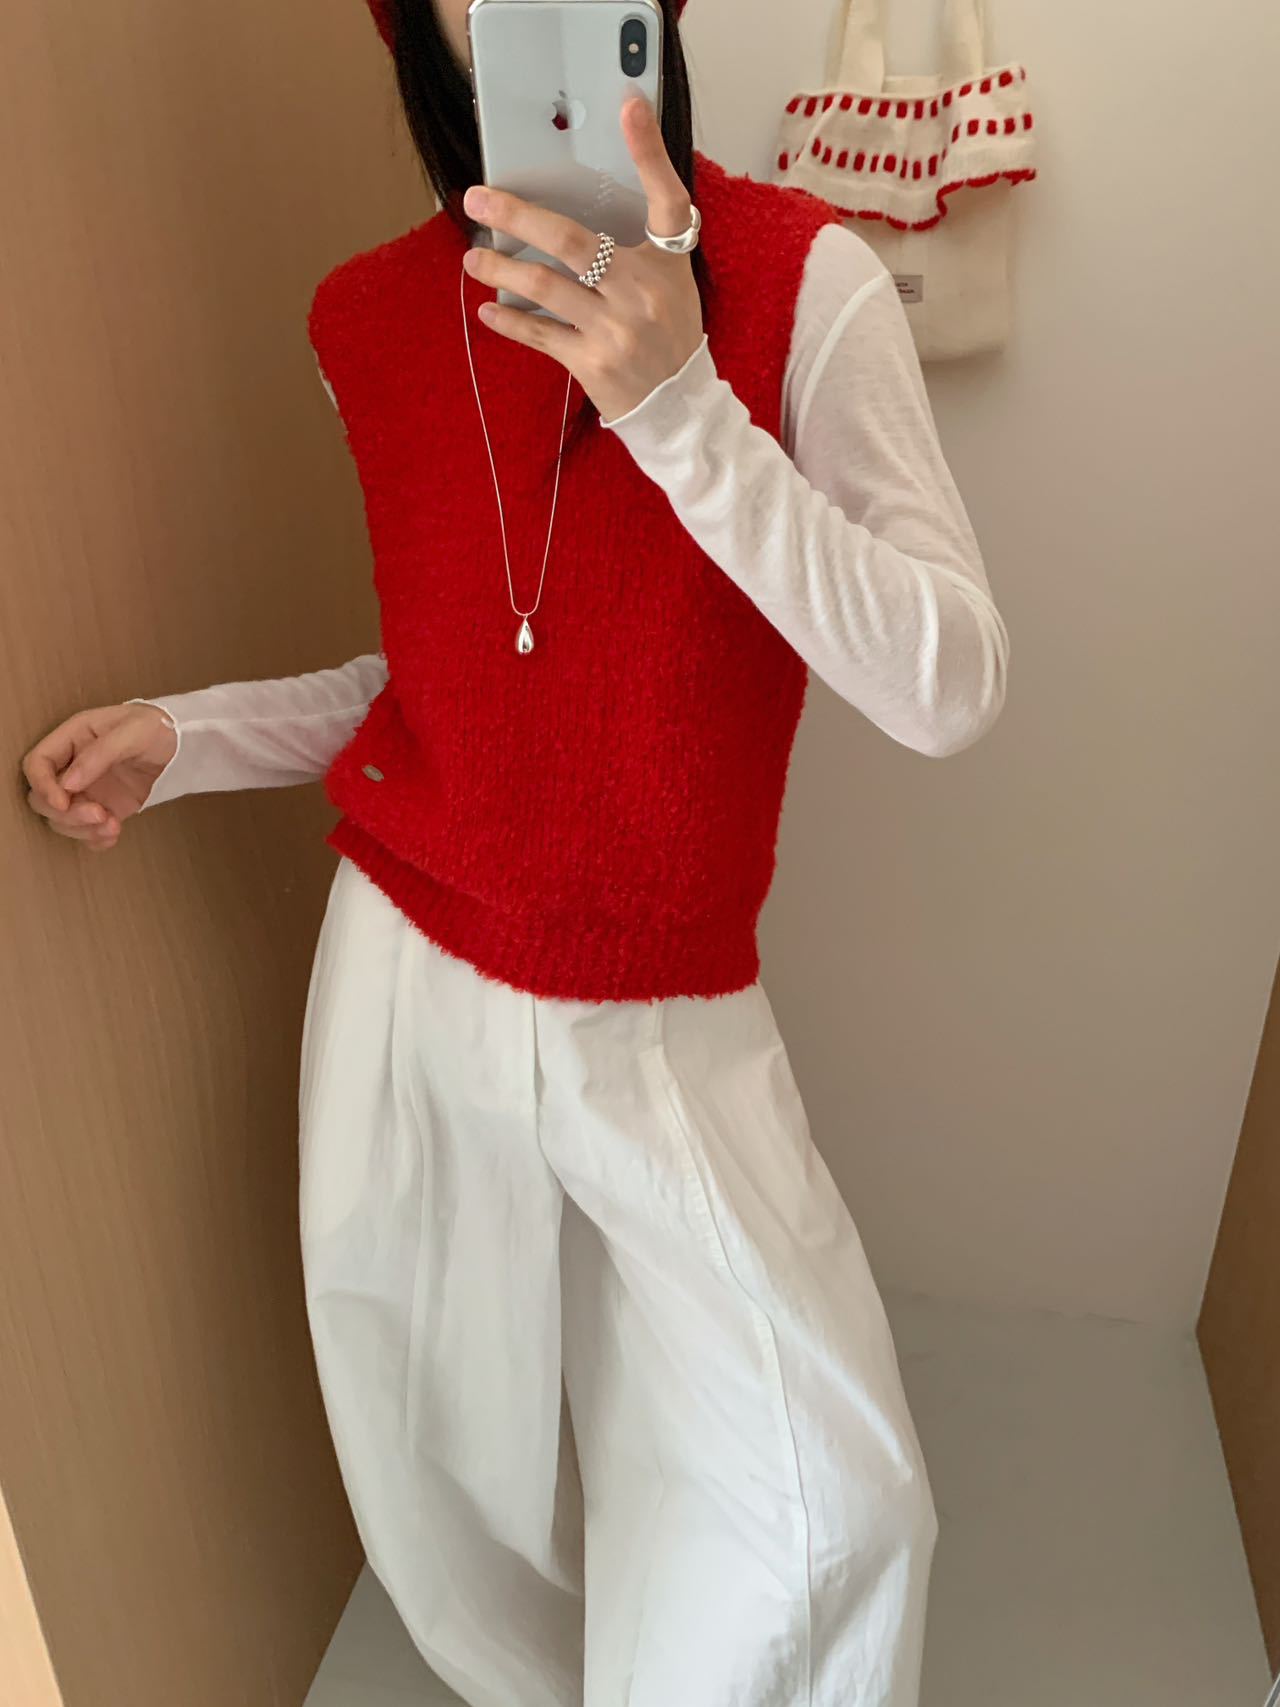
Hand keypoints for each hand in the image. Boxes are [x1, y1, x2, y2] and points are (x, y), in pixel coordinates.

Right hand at [21, 702, 177, 851]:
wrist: (184, 743)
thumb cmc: (156, 727)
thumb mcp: (131, 732)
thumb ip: (98, 755)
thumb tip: (69, 784)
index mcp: (72, 738)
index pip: (37, 764)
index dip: (42, 785)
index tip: (63, 801)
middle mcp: (72, 766)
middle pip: (42, 798)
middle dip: (66, 813)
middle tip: (99, 814)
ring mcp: (87, 790)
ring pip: (62, 819)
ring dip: (82, 829)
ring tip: (113, 825)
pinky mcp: (105, 807)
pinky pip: (87, 831)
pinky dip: (95, 839)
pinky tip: (114, 835)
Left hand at [461, 96, 702, 422]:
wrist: (679, 407)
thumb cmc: (669, 333)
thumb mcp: (671, 280)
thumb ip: (639, 239)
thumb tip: (588, 203)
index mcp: (667, 263)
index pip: (664, 199)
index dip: (649, 150)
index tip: (630, 106)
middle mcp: (642, 293)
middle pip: (570, 241)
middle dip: (517, 216)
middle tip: (478, 201)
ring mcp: (615, 331)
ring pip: (544, 287)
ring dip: (500, 269)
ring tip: (473, 258)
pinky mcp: (593, 365)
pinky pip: (540, 335)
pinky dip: (510, 321)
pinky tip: (487, 309)